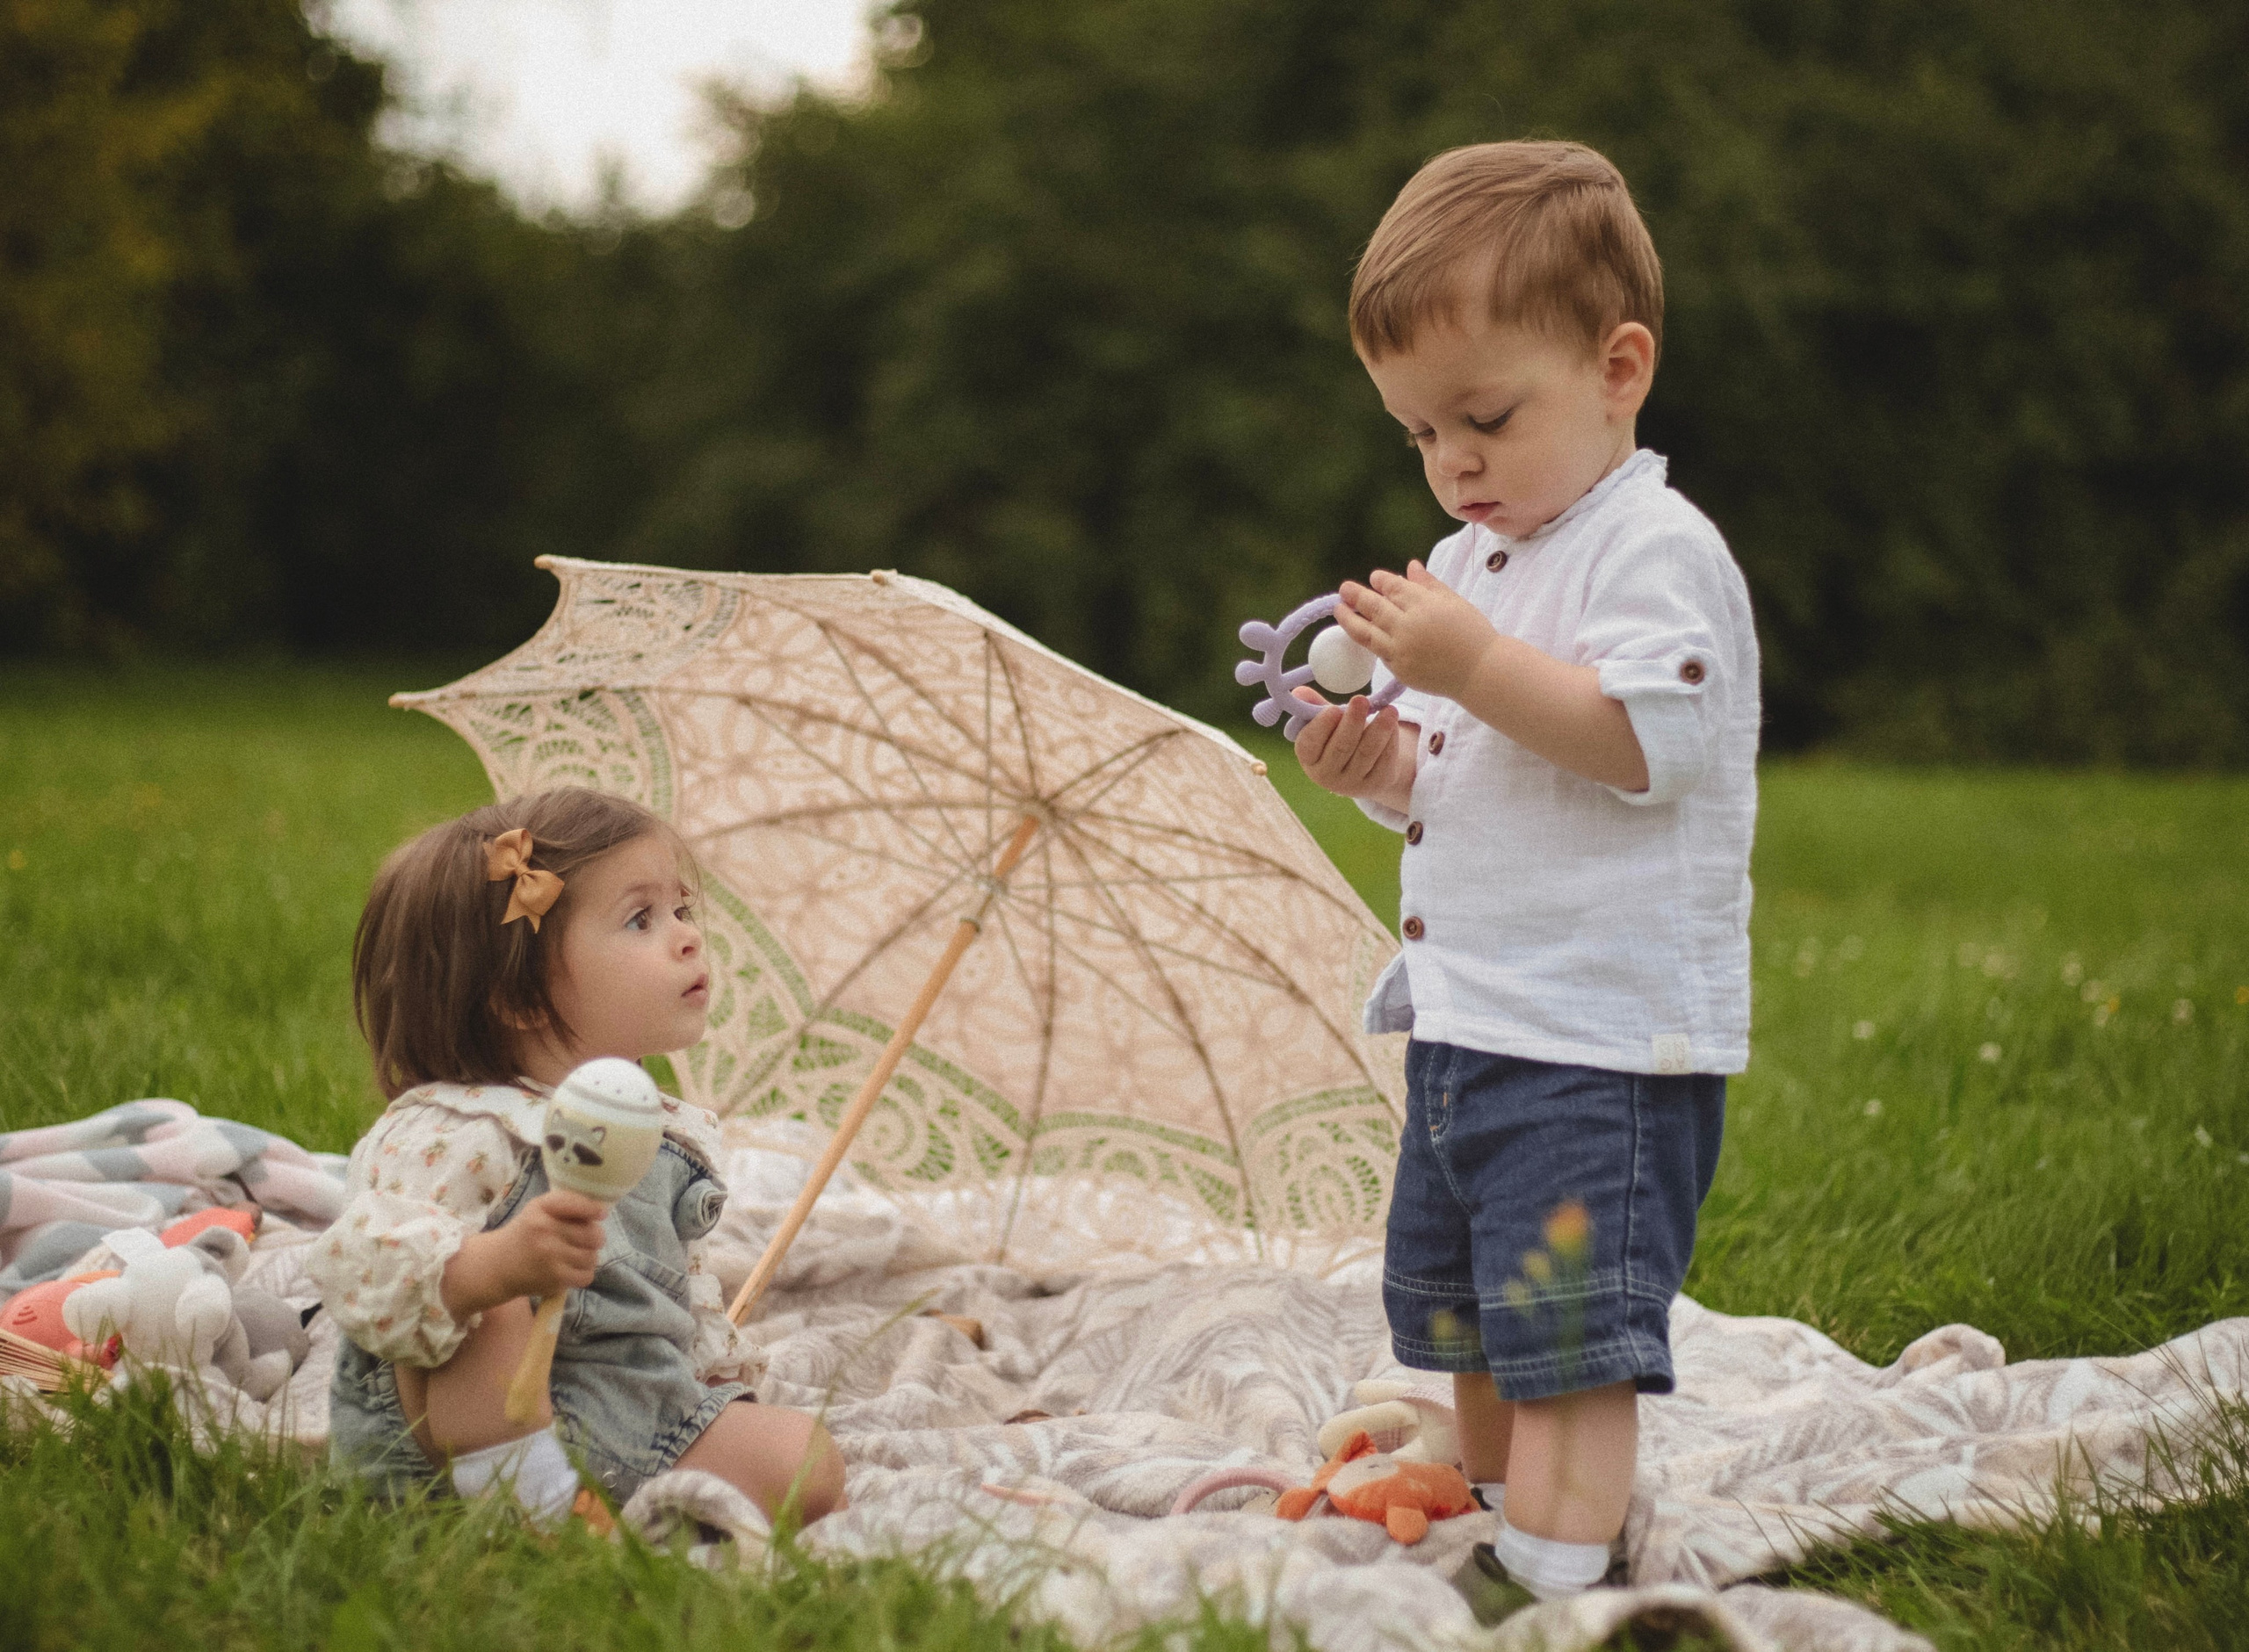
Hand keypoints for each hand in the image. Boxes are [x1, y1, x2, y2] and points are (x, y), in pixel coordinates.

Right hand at [492, 1189, 606, 1299]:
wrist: (497, 1266)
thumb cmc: (525, 1233)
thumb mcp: (538, 1209)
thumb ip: (567, 1204)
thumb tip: (601, 1211)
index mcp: (541, 1209)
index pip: (575, 1204)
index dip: (593, 1209)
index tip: (601, 1214)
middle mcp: (545, 1231)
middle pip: (593, 1234)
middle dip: (595, 1237)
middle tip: (586, 1239)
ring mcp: (550, 1257)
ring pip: (592, 1256)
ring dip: (589, 1256)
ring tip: (575, 1254)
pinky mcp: (554, 1279)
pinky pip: (586, 1275)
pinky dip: (583, 1273)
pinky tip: (571, 1269)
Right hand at [1293, 688, 1414, 812]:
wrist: (1362, 767)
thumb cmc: (1336, 737)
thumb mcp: (1324, 723)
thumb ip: (1312, 706)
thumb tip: (1300, 692)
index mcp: (1308, 758)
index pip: (1309, 743)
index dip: (1321, 726)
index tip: (1333, 709)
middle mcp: (1326, 775)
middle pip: (1341, 747)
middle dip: (1352, 722)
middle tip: (1361, 700)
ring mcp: (1351, 783)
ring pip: (1366, 753)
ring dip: (1379, 729)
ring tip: (1389, 710)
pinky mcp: (1375, 785)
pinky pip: (1385, 760)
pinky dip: (1391, 739)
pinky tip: (1393, 723)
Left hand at [1337, 562, 1498, 701]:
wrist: (1480, 671)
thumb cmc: (1472, 633)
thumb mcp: (1453, 602)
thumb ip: (1428, 584)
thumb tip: (1410, 566)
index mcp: (1424, 604)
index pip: (1393, 587)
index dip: (1381, 581)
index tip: (1374, 578)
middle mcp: (1408, 625)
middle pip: (1374, 607)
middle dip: (1356, 595)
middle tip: (1344, 589)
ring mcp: (1401, 649)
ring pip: (1366, 632)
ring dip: (1349, 619)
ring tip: (1338, 609)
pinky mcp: (1400, 670)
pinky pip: (1378, 653)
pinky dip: (1367, 641)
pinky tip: (1360, 633)